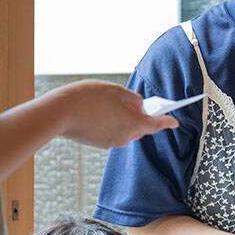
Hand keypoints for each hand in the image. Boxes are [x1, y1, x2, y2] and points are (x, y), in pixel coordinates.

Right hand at [48, 80, 178, 147]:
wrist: (59, 113)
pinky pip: (114, 133)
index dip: (167, 122)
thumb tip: (138, 105)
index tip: (175, 122)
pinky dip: (114, 124)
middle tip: (139, 104)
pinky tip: (103, 112)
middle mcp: (125, 137)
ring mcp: (111, 142)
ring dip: (126, 119)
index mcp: (133, 124)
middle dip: (142, 117)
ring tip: (116, 104)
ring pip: (126, 130)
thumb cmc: (88, 98)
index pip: (156, 125)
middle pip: (141, 128)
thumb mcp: (115, 90)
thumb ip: (131, 98)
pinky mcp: (99, 143)